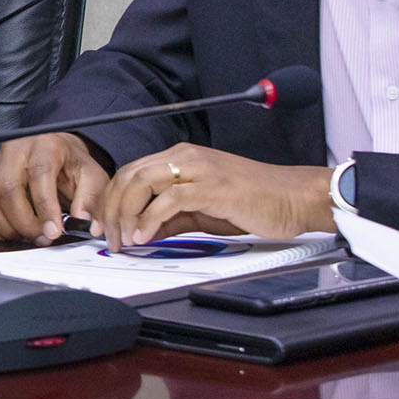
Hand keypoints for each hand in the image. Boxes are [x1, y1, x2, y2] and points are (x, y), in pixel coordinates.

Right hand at [0, 133, 107, 242]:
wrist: (55, 151)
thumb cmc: (71, 164)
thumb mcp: (91, 176)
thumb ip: (91, 199)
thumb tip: (83, 222)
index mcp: (45, 145)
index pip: (39, 174)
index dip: (45, 207)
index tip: (54, 232)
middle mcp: (15, 150)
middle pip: (6, 188)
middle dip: (23, 222)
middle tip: (42, 238)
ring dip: (5, 226)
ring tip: (27, 237)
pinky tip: (11, 232)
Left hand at [92, 144, 330, 250]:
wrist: (296, 198)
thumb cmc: (256, 201)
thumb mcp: (204, 210)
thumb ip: (173, 217)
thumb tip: (143, 232)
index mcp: (181, 158)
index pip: (130, 173)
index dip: (110, 200)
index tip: (103, 226)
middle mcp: (186, 158)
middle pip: (129, 176)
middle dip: (111, 209)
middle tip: (108, 237)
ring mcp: (199, 169)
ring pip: (143, 183)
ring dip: (126, 214)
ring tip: (124, 240)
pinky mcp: (213, 186)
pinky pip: (170, 199)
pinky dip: (151, 219)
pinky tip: (145, 237)